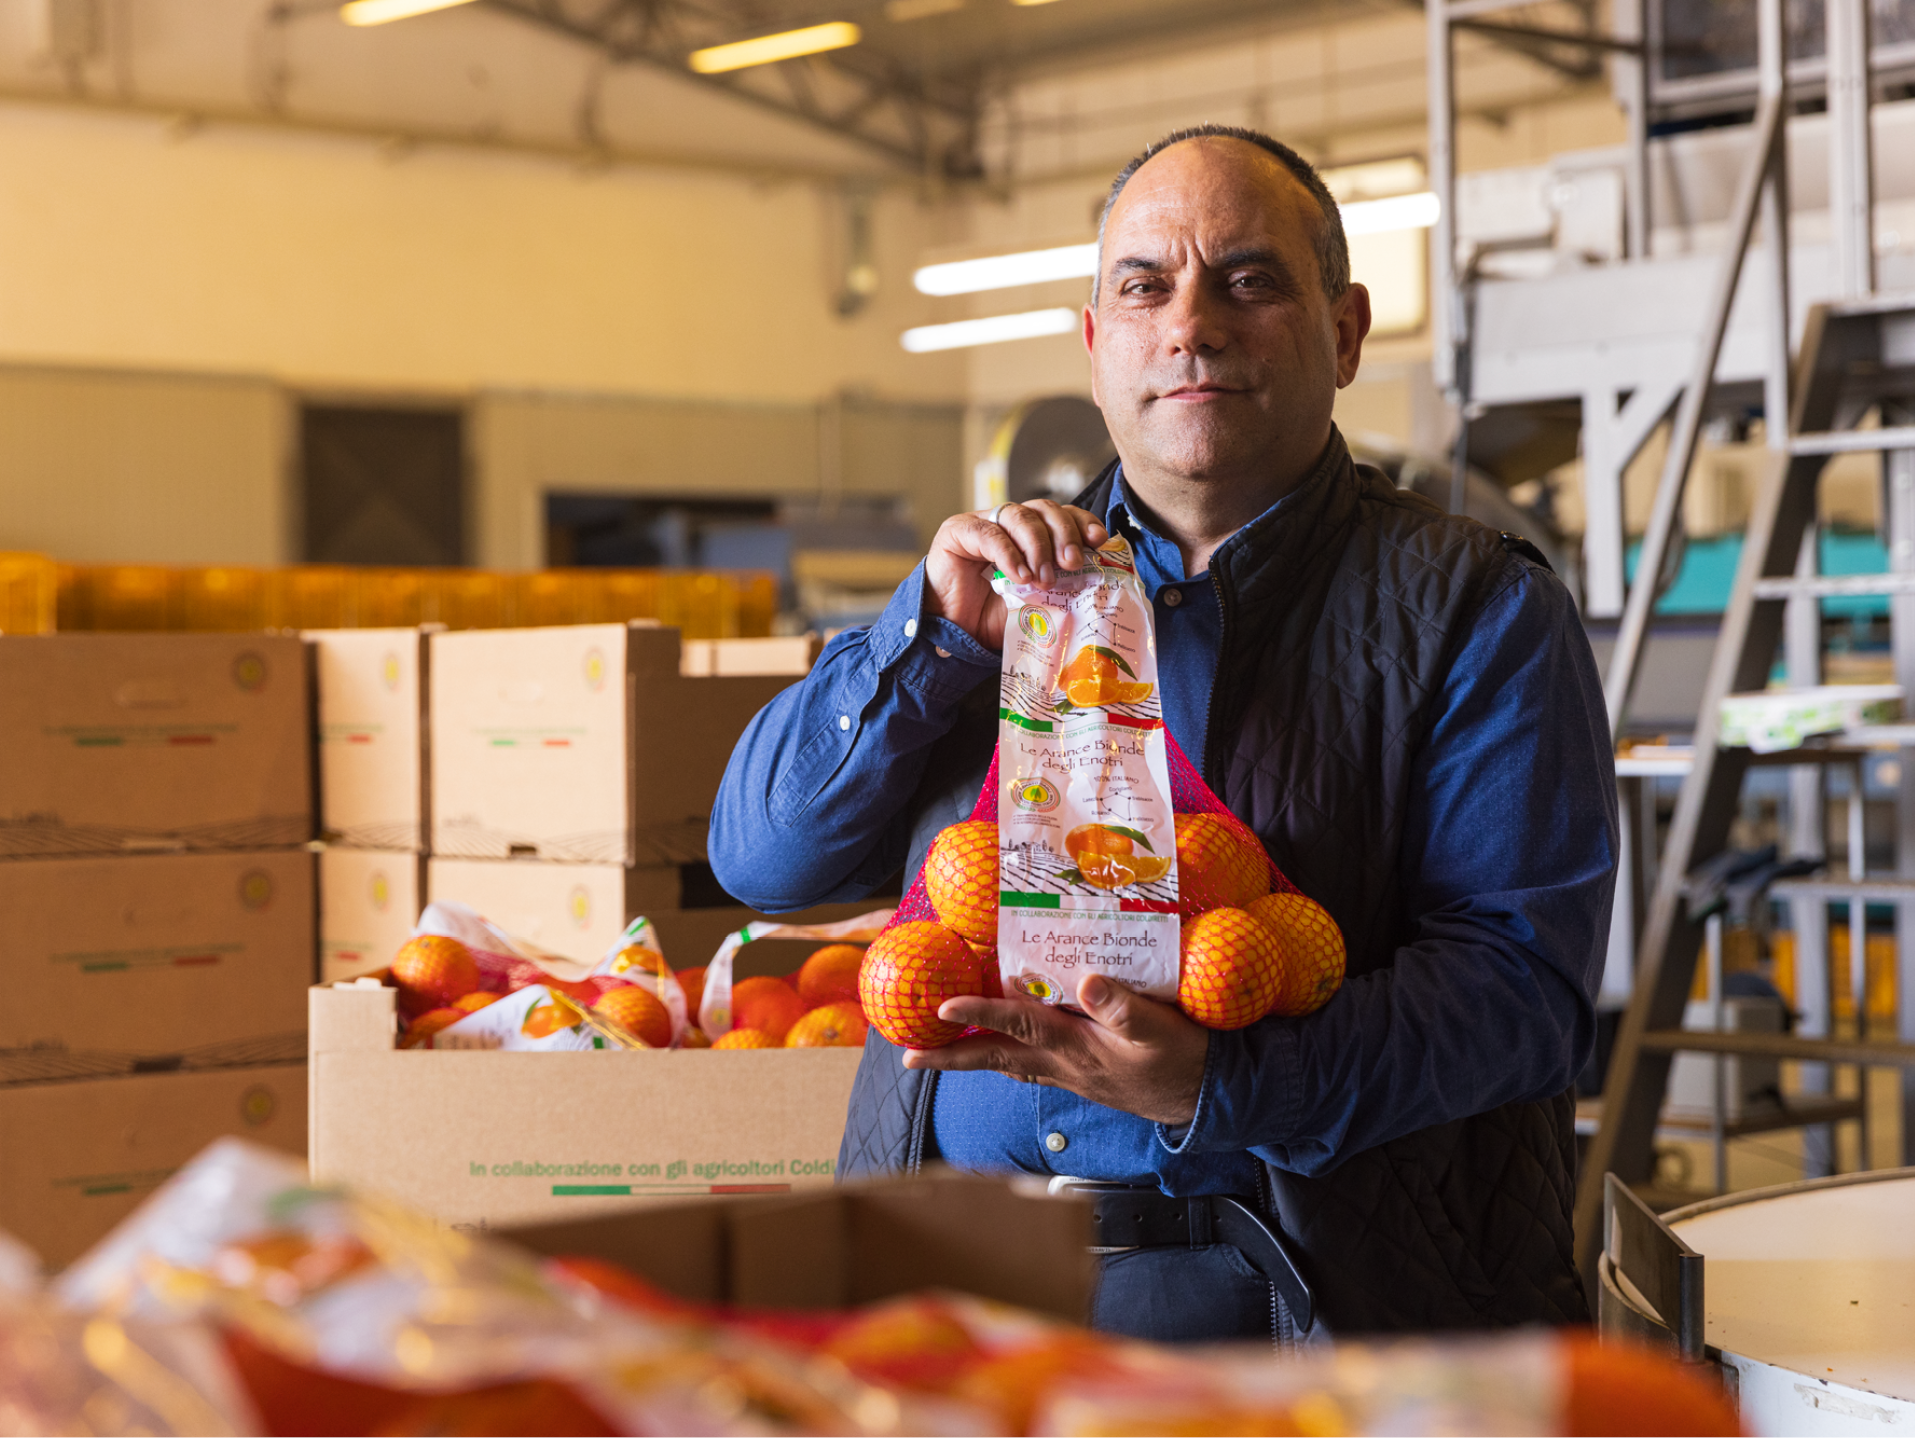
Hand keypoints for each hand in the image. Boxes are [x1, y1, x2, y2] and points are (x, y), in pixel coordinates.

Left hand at [901, 973, 1207, 1125]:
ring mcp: (1071, 1074)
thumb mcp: (1161, 1029)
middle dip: (950, 1057)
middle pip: (996, 1057)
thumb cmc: (1186, 1060)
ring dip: (973, 1056)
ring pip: (1009, 1063)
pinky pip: (1031, 1066)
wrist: (1209, 1098)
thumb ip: (1125, 1006)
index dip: (979, 1013)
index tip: (941, 1009)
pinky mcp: (1083, 1075)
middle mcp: (1064, 1064)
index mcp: (1076, 1048)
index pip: (1017, 1026)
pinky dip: (1007, 1057)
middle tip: (907, 1058)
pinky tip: (1003, 1050)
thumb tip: (1086, 981)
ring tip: (940, 1051)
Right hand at [924, 501, 1107, 650]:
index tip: (1098, 540)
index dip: (1080, 522)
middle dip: (1063, 534)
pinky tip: (1019, 576)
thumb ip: (1061, 588)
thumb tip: (1097, 584)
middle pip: (1043, 509)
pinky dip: (1009, 554)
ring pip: (1019, 515)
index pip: (1060, 515)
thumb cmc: (991, 619)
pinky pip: (989, 533)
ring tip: (1043, 579)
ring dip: (1037, 546)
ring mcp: (982, 523)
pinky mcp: (958, 531)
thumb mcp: (1036, 603)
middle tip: (1071, 563)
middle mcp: (1007, 523)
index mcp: (1028, 535)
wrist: (951, 635)